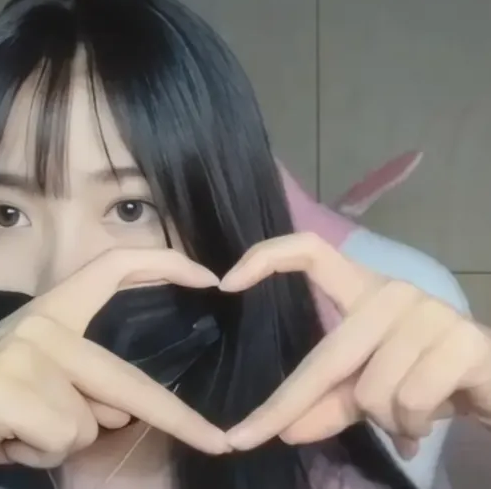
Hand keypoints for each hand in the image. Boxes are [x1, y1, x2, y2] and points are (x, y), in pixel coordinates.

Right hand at [0, 249, 227, 488]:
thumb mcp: (33, 392)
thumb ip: (79, 391)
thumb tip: (123, 410)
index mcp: (49, 312)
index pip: (112, 268)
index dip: (163, 264)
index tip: (210, 277)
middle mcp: (40, 322)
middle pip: (124, 378)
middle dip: (178, 418)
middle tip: (218, 443)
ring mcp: (22, 350)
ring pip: (88, 423)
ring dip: (59, 444)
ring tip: (14, 435)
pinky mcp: (1, 386)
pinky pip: (59, 438)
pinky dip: (37, 455)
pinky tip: (1, 441)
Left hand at [219, 232, 490, 457]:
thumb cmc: (422, 376)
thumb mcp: (365, 387)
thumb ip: (325, 402)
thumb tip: (285, 431)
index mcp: (363, 289)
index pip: (311, 251)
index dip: (267, 258)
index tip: (224, 283)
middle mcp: (393, 291)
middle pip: (329, 353)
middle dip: (289, 405)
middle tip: (253, 438)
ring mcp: (430, 312)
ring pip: (372, 389)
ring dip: (384, 421)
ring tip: (404, 418)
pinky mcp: (464, 342)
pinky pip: (409, 401)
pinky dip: (412, 426)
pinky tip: (427, 421)